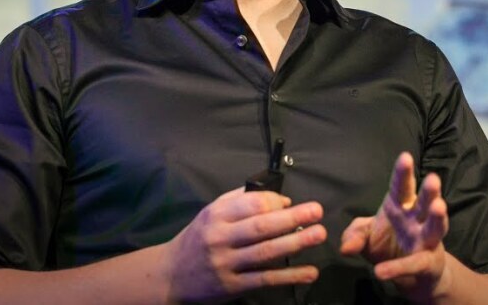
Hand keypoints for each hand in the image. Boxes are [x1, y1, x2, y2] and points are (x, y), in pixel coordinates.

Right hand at [162, 187, 326, 303]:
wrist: (169, 276)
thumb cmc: (198, 239)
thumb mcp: (211, 214)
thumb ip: (241, 202)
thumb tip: (281, 200)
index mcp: (216, 215)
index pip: (250, 205)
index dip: (275, 202)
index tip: (292, 203)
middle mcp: (220, 238)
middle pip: (261, 226)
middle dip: (292, 218)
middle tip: (317, 211)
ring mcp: (226, 264)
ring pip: (265, 253)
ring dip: (295, 244)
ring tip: (318, 235)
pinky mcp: (232, 287)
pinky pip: (265, 280)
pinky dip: (289, 276)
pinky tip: (309, 272)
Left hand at [340, 152, 449, 301]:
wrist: (412, 279)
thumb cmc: (389, 247)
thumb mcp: (366, 238)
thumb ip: (354, 235)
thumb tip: (345, 247)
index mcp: (402, 207)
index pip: (402, 187)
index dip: (403, 173)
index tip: (405, 157)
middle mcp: (417, 220)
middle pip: (424, 203)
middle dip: (429, 192)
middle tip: (433, 179)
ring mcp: (426, 241)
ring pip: (434, 228)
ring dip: (436, 218)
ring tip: (439, 206)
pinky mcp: (427, 264)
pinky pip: (414, 265)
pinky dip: (398, 268)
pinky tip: (382, 271)